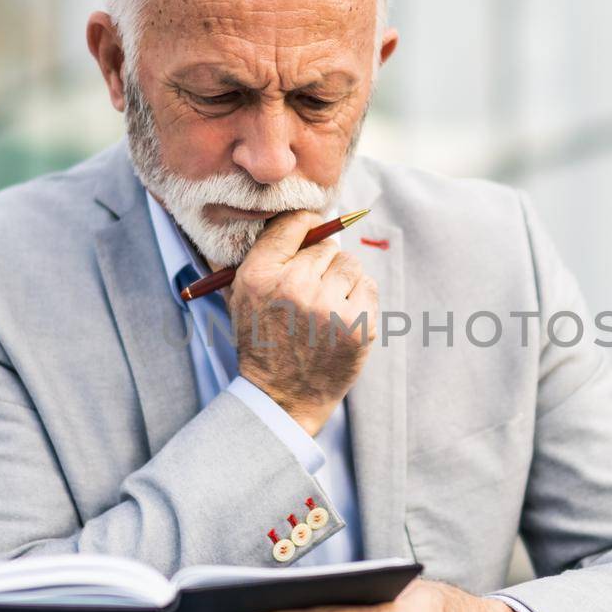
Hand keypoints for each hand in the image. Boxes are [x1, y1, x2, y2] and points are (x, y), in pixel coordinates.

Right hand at [228, 210, 377, 434]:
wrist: (282, 397)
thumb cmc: (263, 340)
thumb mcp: (242, 295)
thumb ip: (262, 254)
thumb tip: (296, 214)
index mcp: (259, 275)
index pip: (294, 223)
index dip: (307, 225)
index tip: (311, 232)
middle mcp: (294, 286)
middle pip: (327, 245)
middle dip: (323, 263)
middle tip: (313, 290)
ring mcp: (329, 308)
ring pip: (351, 264)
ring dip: (343, 280)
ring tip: (326, 306)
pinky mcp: (358, 326)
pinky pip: (369, 286)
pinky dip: (359, 298)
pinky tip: (341, 317)